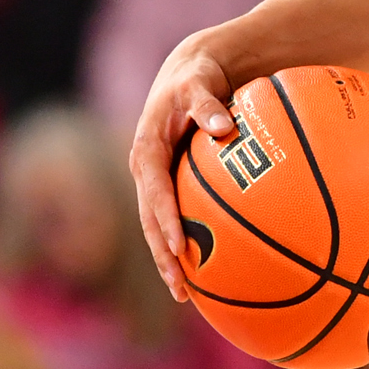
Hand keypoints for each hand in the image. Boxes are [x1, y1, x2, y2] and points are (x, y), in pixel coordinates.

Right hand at [129, 34, 235, 302]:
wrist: (187, 73)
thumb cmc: (195, 78)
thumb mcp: (199, 84)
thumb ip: (208, 105)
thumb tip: (223, 127)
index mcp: (146, 150)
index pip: (154, 193)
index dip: (166, 221)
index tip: (181, 247)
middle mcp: (145, 171)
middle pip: (150, 222)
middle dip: (163, 256)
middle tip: (181, 288)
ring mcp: (154, 181)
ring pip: (157, 228)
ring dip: (168, 260)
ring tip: (185, 295)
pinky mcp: (167, 185)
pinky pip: (173, 219)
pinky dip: (182, 244)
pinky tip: (202, 270)